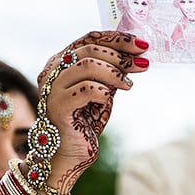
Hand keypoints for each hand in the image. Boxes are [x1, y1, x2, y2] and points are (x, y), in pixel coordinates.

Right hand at [31, 31, 148, 194]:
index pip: (89, 38)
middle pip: (89, 48)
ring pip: (87, 64)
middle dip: (121, 55)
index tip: (141, 45)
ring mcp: (52, 88)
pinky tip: (109, 99)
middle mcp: (52, 70)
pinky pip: (86, 89)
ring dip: (114, 72)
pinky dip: (103, 91)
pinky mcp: (57, 106)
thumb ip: (110, 72)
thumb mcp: (101, 91)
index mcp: (61, 61)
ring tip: (128, 85)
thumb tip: (136, 54)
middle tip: (142, 64)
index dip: (117, 38)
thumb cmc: (83, 122)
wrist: (66, 155)